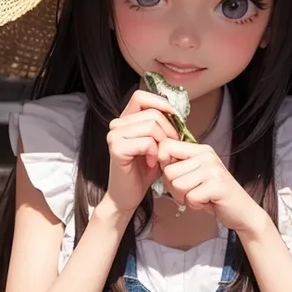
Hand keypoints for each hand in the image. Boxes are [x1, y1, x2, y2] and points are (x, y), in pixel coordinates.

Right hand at [105, 90, 178, 213]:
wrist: (128, 195)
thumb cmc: (144, 171)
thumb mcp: (156, 144)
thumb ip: (162, 126)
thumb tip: (177, 113)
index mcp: (125, 119)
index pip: (141, 96)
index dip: (161, 104)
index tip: (175, 119)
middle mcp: (117, 124)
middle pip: (153, 113)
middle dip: (169, 131)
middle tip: (169, 149)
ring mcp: (114, 135)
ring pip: (152, 126)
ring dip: (163, 143)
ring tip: (159, 157)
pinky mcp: (116, 148)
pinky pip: (146, 142)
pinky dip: (154, 154)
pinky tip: (151, 163)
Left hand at [158, 140, 265, 233]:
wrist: (242, 211)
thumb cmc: (214, 194)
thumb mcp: (196, 174)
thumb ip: (179, 165)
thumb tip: (156, 158)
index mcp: (200, 150)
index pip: (167, 146)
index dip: (163, 163)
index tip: (175, 176)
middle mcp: (207, 155)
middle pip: (169, 171)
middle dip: (174, 188)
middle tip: (191, 192)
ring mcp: (213, 169)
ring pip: (177, 185)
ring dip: (185, 197)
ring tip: (200, 196)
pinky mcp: (217, 185)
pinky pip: (190, 197)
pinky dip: (195, 205)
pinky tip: (206, 202)